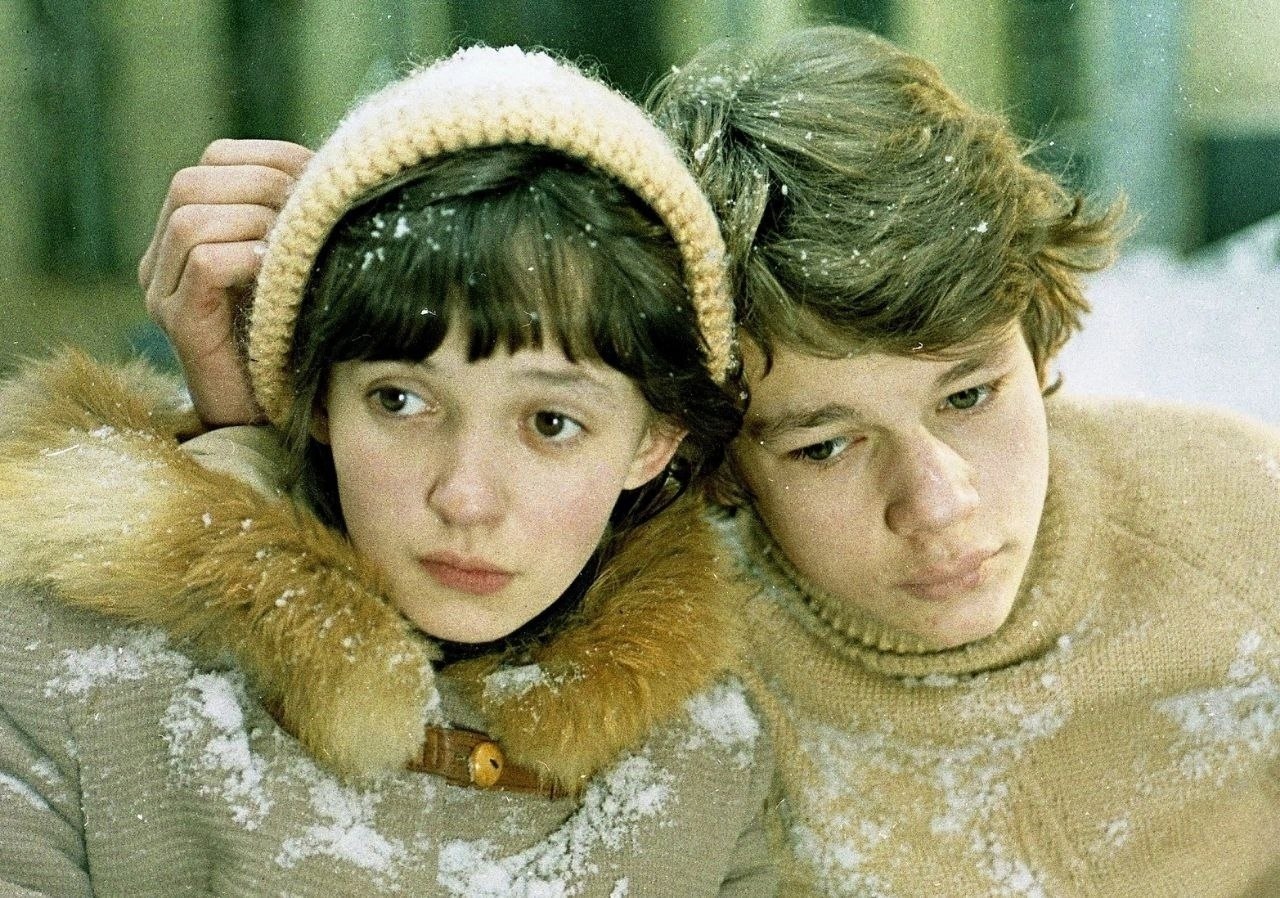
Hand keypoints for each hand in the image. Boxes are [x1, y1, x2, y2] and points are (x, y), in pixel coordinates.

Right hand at [139, 139, 311, 425]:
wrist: (277, 415)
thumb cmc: (298, 336)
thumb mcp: (298, 263)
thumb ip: (297, 218)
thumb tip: (334, 167)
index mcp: (189, 232)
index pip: (214, 160)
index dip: (269, 158)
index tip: (318, 178)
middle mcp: (163, 259)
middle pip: (192, 182)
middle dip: (261, 183)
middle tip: (310, 209)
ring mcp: (163, 292)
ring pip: (191, 219)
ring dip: (255, 219)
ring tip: (295, 242)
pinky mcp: (179, 324)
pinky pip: (203, 265)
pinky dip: (246, 256)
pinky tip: (280, 270)